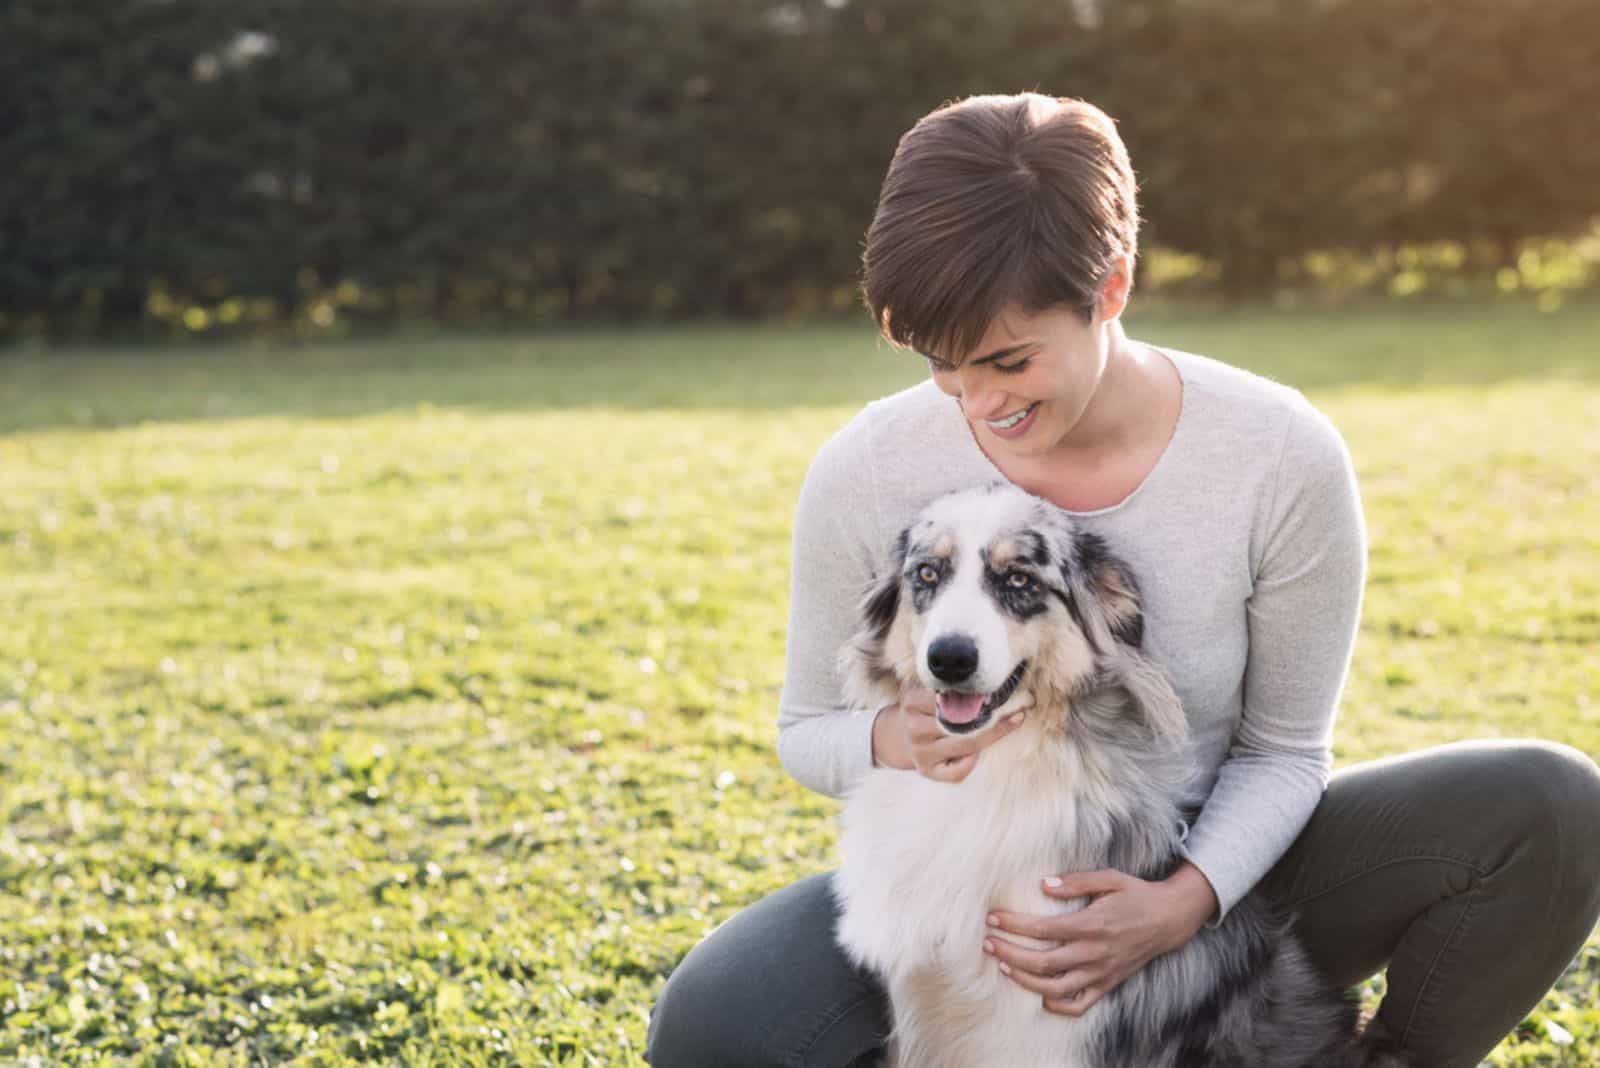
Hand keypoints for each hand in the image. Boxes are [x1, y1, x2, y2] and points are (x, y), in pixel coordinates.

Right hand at [871, 686, 1025, 782]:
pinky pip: (957, 771)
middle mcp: (913, 728)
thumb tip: (984, 670)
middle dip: (996, 715)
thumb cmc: (923, 707)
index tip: (1006, 689)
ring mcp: (920, 753)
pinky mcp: (927, 772)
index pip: (951, 699)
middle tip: (1023, 704)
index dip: (980, 694)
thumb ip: (946, 682)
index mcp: (911, 702)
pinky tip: (979, 752)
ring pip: (966, 747)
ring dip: (993, 734)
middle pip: (962, 724)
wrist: (897, 735)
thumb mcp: (925, 687)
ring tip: (1014, 719)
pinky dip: (972, 762)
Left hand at [982, 862, 1218, 1015]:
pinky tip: (1040, 994)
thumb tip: (1042, 884)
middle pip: (1043, 962)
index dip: (1014, 925)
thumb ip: (1076, 882)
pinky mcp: (1108, 984)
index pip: (1043, 929)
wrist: (1169, 919)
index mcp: (1092, 925)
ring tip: (1003, 966)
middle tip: (987, 943)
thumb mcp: (1110, 878)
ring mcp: (1101, 972)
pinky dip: (1058, 1005)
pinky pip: (1080, 1004)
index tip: (993, 918)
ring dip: (1025, 980)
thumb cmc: (1135, 894)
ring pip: (1056, 987)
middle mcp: (1094, 953)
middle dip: (1010, 953)